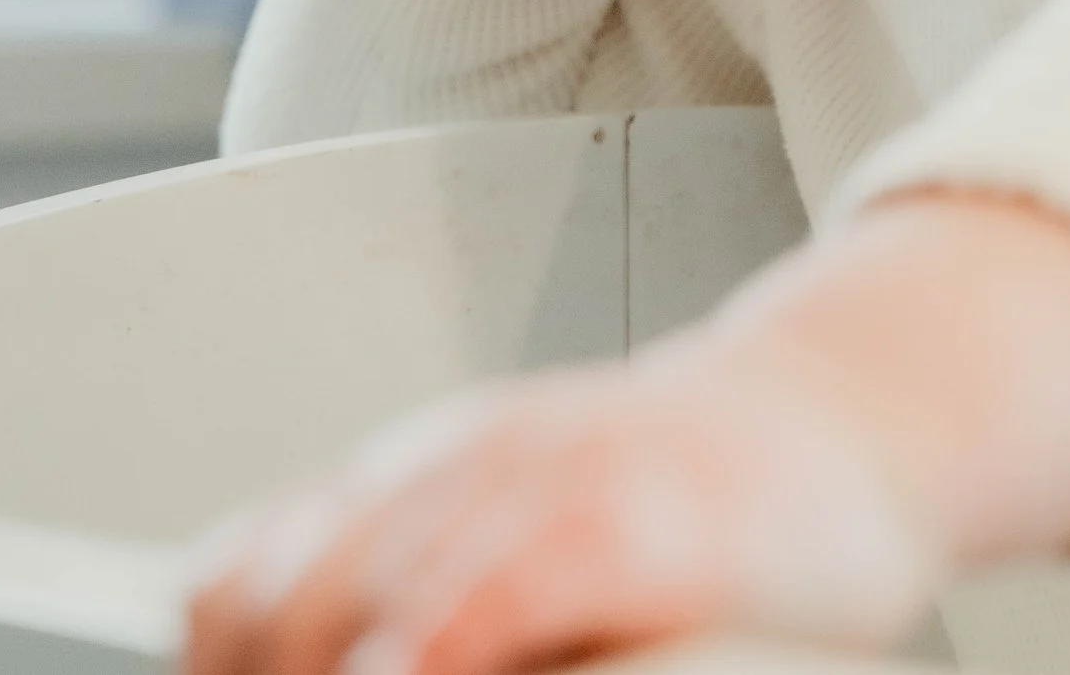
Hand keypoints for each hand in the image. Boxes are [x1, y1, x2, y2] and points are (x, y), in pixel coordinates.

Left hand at [184, 193, 1069, 674]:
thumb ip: (401, 576)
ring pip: (375, 602)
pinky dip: (444, 648)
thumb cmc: (691, 494)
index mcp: (422, 473)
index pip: (235, 585)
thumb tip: (245, 633)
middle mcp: (468, 464)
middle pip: (283, 610)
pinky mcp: (641, 520)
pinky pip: (501, 589)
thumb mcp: (517, 517)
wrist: (849, 419)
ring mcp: (555, 482)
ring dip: (356, 673)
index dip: (220, 669)